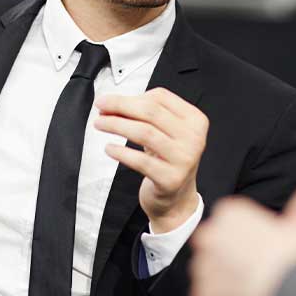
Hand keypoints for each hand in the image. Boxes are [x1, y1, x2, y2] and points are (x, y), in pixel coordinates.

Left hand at [94, 88, 205, 232]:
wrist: (178, 198)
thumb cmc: (167, 159)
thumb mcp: (165, 132)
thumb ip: (145, 114)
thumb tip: (113, 104)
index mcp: (195, 120)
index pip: (159, 98)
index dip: (130, 97)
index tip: (108, 100)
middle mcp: (194, 138)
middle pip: (151, 112)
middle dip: (120, 106)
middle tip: (100, 107)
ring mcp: (184, 159)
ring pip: (145, 133)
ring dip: (117, 125)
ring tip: (100, 124)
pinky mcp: (171, 179)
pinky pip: (141, 161)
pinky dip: (121, 152)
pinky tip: (109, 149)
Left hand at [189, 197, 295, 295]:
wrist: (291, 284)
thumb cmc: (295, 257)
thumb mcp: (291, 227)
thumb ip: (269, 229)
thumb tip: (276, 236)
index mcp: (229, 213)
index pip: (223, 226)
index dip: (240, 244)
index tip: (254, 254)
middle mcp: (210, 236)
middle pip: (211, 251)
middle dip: (225, 264)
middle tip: (250, 276)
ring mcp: (203, 266)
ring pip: (207, 279)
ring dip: (222, 288)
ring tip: (248, 295)